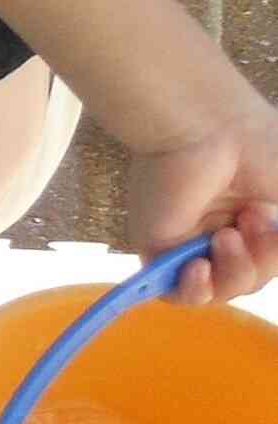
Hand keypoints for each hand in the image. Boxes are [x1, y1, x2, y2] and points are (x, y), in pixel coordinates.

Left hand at [119, 91, 277, 303]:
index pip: (270, 262)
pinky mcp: (157, 247)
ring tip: (227, 236)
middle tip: (252, 219)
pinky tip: (199, 268)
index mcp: (256, 220)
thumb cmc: (262, 150)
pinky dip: (195, 290)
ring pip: (220, 289)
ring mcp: (189, 242)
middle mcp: (223, 232)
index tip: (271, 218)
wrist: (209, 130)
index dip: (276, 255)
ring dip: (236, 272)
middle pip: (250, 279)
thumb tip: (275, 240)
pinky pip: (177, 293)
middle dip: (262, 260)